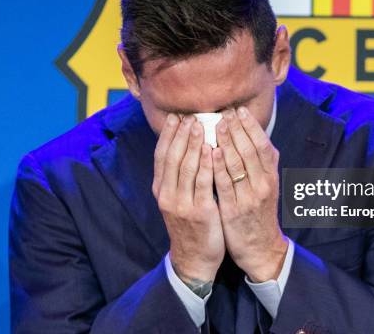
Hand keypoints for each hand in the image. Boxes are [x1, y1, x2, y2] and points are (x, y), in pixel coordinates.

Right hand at [153, 114, 224, 288]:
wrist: (194, 258)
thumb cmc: (190, 224)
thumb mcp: (177, 200)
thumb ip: (179, 177)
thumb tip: (185, 147)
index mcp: (161, 190)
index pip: (161, 156)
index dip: (168, 135)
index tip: (176, 117)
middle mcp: (168, 195)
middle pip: (172, 158)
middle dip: (180, 134)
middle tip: (189, 116)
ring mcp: (182, 204)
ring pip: (186, 168)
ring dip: (193, 145)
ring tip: (200, 126)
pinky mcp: (200, 212)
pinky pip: (204, 184)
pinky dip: (207, 165)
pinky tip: (212, 150)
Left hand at [212, 107, 287, 281]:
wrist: (262, 248)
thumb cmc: (260, 213)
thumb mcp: (267, 186)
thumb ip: (263, 164)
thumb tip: (256, 135)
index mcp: (271, 176)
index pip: (263, 145)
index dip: (251, 127)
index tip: (239, 111)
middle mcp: (263, 185)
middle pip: (251, 150)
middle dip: (237, 129)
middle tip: (225, 112)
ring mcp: (249, 197)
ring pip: (239, 164)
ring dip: (227, 142)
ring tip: (215, 125)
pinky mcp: (234, 210)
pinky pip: (226, 184)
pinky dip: (219, 166)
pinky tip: (211, 152)